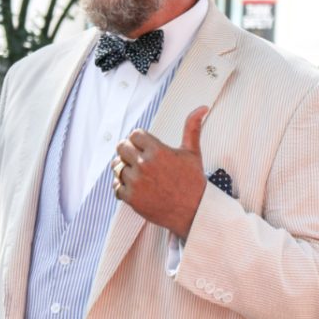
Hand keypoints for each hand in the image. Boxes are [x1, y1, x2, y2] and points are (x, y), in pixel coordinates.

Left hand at [112, 106, 207, 239]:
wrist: (194, 212)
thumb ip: (192, 128)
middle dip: (128, 151)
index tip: (144, 147)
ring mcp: (136, 182)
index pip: (134, 134)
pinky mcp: (132, 198)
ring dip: (124, 169)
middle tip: (137, 159)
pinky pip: (116, 186)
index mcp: (157, 150)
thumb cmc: (194, 181)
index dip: (138, 140)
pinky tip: (134, 187)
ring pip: (117, 167)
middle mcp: (144, 164)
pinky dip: (122, 187)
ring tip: (137, 174)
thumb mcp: (193, 152)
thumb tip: (202, 107)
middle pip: (121, 147)